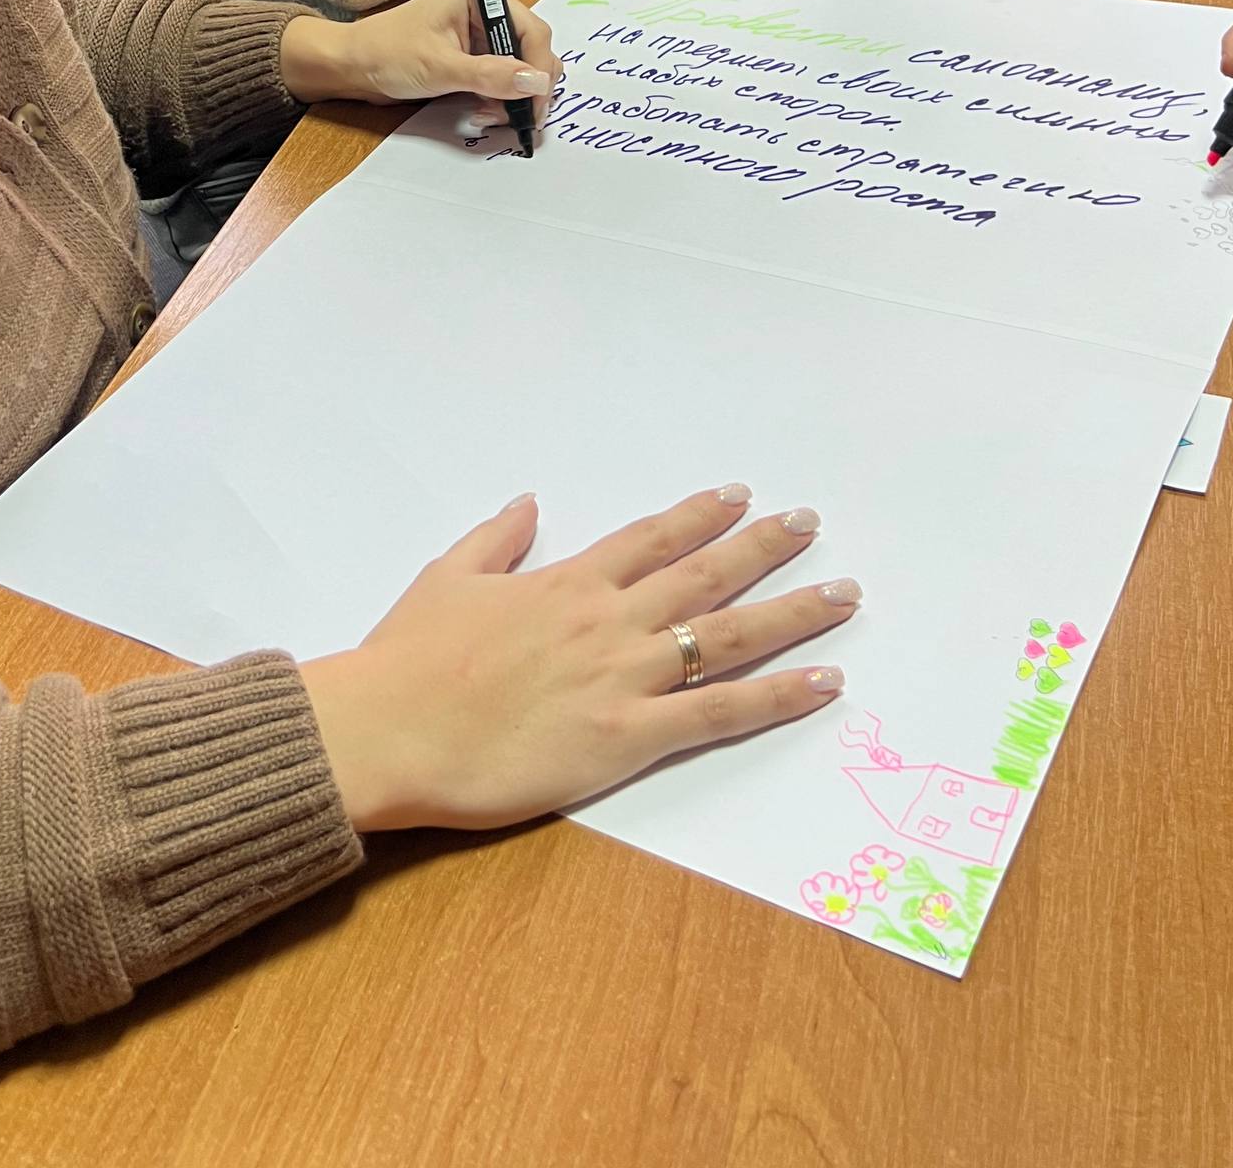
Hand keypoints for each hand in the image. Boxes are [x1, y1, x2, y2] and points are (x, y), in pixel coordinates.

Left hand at [279, 0, 559, 113]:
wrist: (350, 68)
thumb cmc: (387, 53)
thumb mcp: (440, 66)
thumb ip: (490, 75)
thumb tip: (537, 83)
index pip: (530, 30)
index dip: (539, 66)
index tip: (537, 100)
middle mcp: (484, 15)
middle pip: (531, 49)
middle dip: (528, 85)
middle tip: (519, 117)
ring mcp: (478, 40)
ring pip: (519, 69)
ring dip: (514, 96)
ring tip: (491, 115)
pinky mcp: (471, 62)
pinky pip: (501, 81)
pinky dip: (500, 99)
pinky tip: (483, 113)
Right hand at [300, 488, 853, 830]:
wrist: (390, 728)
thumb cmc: (408, 658)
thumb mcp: (447, 577)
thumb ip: (497, 538)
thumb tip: (531, 502)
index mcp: (566, 582)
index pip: (650, 537)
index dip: (698, 515)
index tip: (740, 495)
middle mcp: (607, 619)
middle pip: (703, 575)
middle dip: (763, 547)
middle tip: (809, 523)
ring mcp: (623, 677)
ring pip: (726, 636)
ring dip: (791, 611)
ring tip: (842, 591)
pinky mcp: (627, 738)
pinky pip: (719, 715)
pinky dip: (776, 696)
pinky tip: (823, 681)